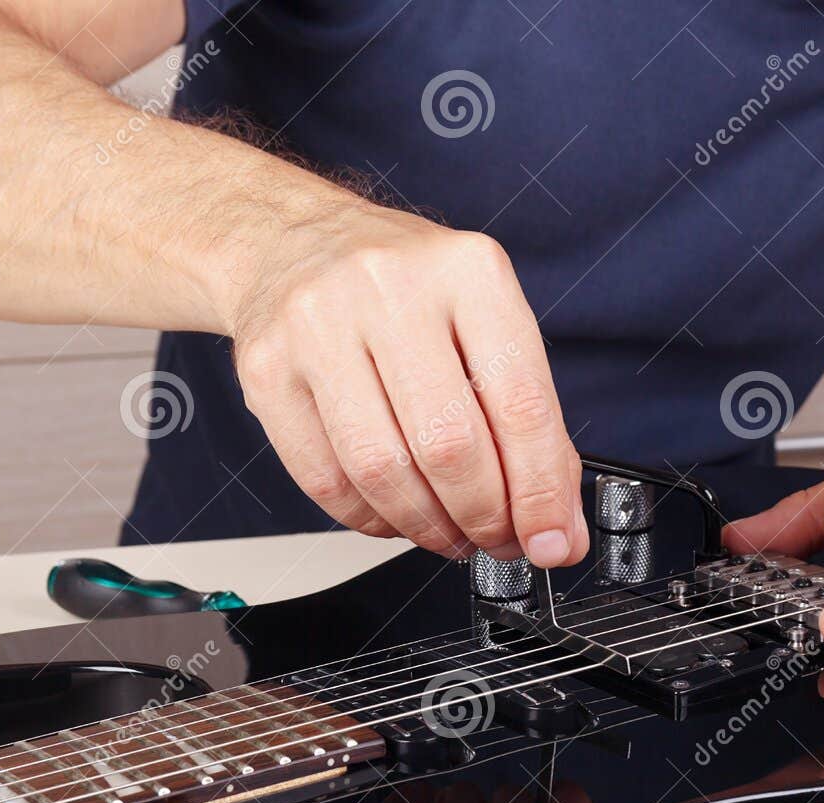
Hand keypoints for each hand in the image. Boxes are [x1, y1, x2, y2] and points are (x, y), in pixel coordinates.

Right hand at [229, 200, 588, 565]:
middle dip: (482, 516)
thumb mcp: (485, 322)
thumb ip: (531, 421)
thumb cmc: (403, 289)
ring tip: (448, 532)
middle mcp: (390, 288)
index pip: (520, 404)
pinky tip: (394, 513)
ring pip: (382, 472)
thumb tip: (557, 525)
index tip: (552, 539)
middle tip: (496, 538)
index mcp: (468, 271)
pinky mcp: (266, 370)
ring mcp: (318, 325)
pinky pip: (325, 481)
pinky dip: (370, 518)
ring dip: (426, 526)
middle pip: (449, 446)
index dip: (541, 491)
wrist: (292, 242)